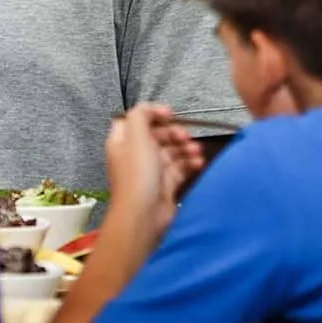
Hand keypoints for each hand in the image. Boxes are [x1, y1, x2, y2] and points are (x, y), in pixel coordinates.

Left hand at [105, 104, 203, 234]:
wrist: (145, 215)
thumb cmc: (137, 175)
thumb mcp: (136, 137)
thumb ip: (141, 115)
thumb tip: (150, 107)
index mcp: (122, 141)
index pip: (136, 120)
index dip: (153, 114)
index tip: (170, 114)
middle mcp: (135, 155)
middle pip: (157, 136)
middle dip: (174, 133)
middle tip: (186, 136)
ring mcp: (150, 171)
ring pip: (171, 152)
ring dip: (185, 148)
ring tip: (196, 151)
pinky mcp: (165, 186)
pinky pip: (180, 169)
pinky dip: (190, 164)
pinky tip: (198, 163)